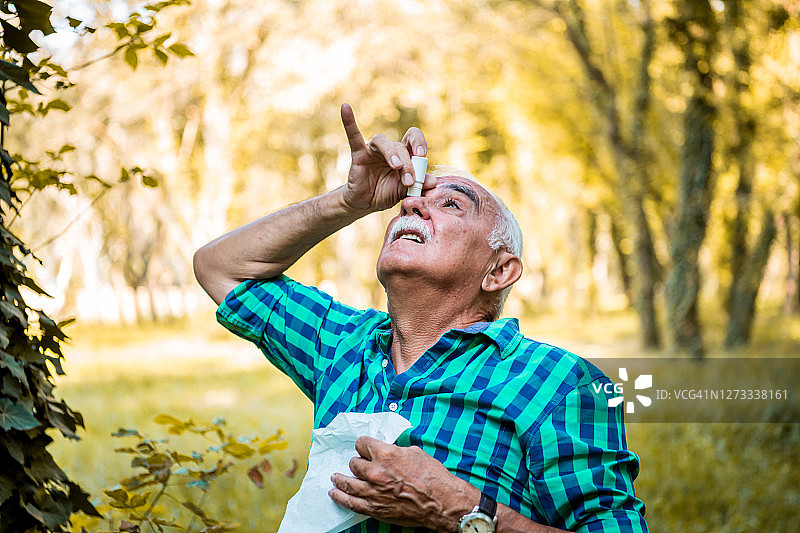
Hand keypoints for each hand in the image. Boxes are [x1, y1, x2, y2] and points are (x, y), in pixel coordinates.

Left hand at [329, 436, 477, 531]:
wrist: (441, 503)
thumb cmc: (433, 477)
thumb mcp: (414, 453)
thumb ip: (395, 451)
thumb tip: (387, 451)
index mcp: (386, 454)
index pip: (362, 444)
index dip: (363, 445)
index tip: (363, 448)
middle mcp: (376, 472)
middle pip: (354, 463)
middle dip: (357, 462)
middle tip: (359, 464)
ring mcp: (373, 492)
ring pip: (347, 482)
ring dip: (340, 479)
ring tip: (335, 477)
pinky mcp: (375, 508)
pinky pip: (351, 503)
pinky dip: (340, 497)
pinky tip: (334, 493)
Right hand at [339, 103, 434, 212]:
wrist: (365, 203)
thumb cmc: (386, 193)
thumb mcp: (405, 191)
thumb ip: (419, 185)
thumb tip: (434, 181)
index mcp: (404, 154)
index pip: (413, 139)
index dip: (419, 144)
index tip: (422, 157)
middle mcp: (390, 148)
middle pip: (401, 147)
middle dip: (408, 165)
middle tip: (409, 181)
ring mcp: (373, 150)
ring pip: (383, 141)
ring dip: (392, 154)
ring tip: (396, 167)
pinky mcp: (359, 154)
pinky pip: (353, 136)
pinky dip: (349, 122)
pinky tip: (345, 108)